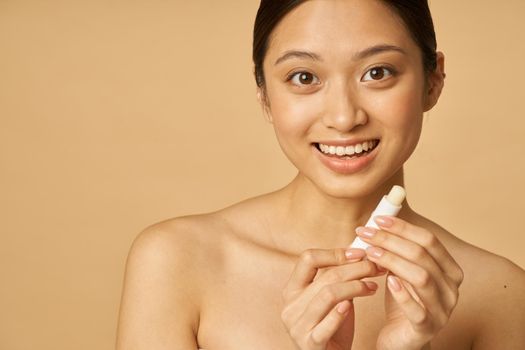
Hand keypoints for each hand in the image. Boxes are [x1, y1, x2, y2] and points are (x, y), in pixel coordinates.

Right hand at [281, 248, 384, 349]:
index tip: (359, 253)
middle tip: (376, 267)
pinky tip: (352, 305)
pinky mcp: (308, 344)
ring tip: (373, 287)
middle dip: (356, 269)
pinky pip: (325, 325)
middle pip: (325, 277)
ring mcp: (297, 325)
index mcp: (292, 289)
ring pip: (328, 295)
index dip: (335, 253)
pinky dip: (340, 313)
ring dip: (356, 287)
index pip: (308, 258)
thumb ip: (337, 278)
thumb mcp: (332, 298)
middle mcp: (290, 305)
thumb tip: (359, 251)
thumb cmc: (333, 327)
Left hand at [355, 216, 463, 349]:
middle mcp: (452, 288)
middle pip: (423, 255)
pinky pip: (418, 310)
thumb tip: (379, 221)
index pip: (429, 240)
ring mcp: (443, 310)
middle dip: (391, 240)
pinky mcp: (427, 328)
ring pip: (421, 278)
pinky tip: (387, 281)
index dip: (403, 227)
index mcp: (449, 270)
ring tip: (370, 253)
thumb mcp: (401, 271)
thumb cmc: (401, 301)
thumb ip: (397, 250)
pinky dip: (402, 294)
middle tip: (366, 233)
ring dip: (393, 261)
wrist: (401, 338)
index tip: (377, 219)